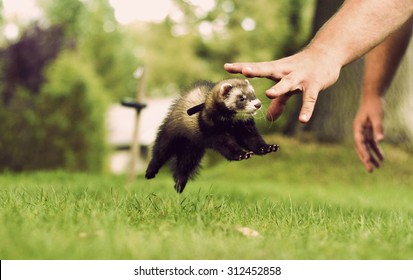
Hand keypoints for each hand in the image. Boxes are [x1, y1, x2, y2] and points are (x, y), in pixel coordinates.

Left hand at [224, 47, 341, 122]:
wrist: (328, 53)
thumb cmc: (303, 69)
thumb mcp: (289, 85)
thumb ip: (279, 102)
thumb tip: (268, 118)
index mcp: (277, 69)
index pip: (257, 67)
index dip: (242, 67)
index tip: (226, 66)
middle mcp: (286, 71)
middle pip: (269, 70)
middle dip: (257, 70)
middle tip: (245, 71)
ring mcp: (301, 77)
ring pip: (288, 83)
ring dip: (279, 88)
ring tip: (268, 93)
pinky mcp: (315, 85)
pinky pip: (310, 99)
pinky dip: (307, 109)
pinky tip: (303, 120)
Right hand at [352, 95, 384, 171]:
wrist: (373, 97)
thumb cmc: (374, 105)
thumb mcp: (377, 116)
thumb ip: (378, 128)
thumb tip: (380, 140)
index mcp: (357, 128)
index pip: (360, 143)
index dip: (364, 152)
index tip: (368, 161)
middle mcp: (358, 132)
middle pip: (361, 148)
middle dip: (366, 159)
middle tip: (371, 170)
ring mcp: (363, 132)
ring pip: (366, 147)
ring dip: (372, 157)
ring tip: (378, 167)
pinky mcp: (369, 131)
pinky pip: (372, 143)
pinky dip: (376, 150)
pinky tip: (382, 157)